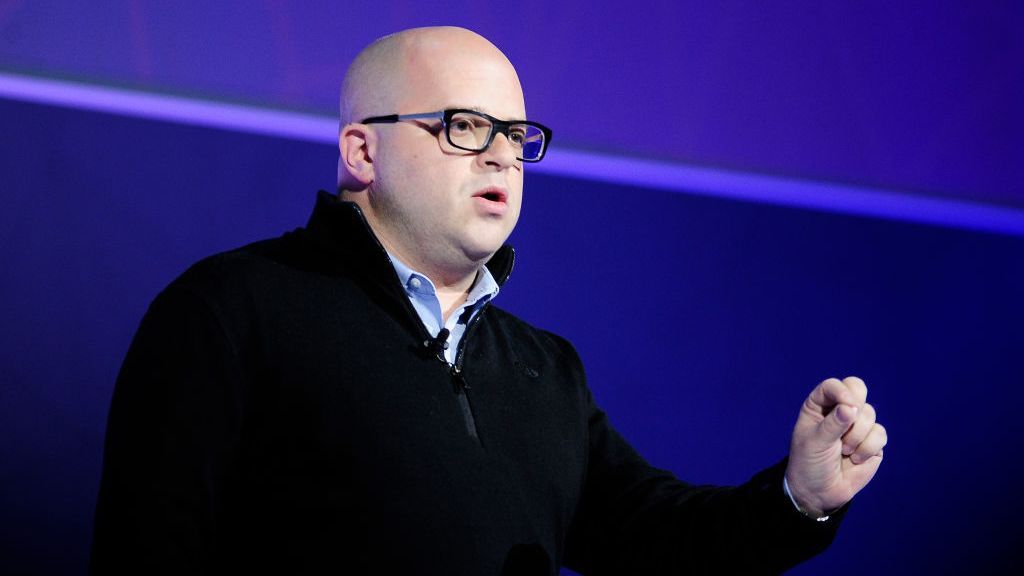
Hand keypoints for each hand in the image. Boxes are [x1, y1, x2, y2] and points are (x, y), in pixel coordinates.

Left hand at [785, 376, 886, 516]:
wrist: (819, 493)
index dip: (842, 391)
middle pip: (858, 390)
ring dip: (857, 435)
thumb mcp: (814, 443)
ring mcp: (857, 425)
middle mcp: (839, 410)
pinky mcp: (872, 442)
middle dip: (856, 408)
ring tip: (843, 451)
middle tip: (848, 423)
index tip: (847, 404)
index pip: (833, 386)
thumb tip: (851, 408)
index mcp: (819, 406)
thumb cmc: (810, 463)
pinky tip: (855, 459)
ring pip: (870, 414)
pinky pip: (880, 434)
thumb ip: (832, 424)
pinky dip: (868, 448)